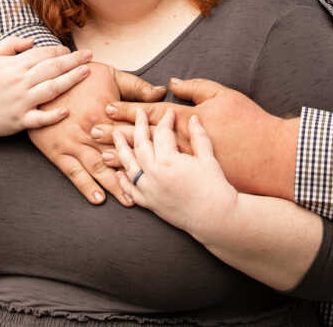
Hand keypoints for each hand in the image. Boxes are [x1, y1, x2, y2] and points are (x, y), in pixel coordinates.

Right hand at [0, 35, 91, 135]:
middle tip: (91, 56)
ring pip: (51, 89)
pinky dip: (53, 115)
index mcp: (13, 65)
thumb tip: (32, 40)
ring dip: (71, 80)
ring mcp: (20, 102)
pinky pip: (40, 119)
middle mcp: (19, 82)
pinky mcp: (19, 121)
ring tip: (86, 73)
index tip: (71, 50)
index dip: (59, 50)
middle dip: (73, 61)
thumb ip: (11, 44)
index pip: (42, 54)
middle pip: (52, 68)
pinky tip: (67, 110)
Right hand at [28, 62, 165, 205]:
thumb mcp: (110, 75)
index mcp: (106, 112)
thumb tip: (162, 93)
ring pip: (98, 168)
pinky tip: (98, 199)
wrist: (41, 79)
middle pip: (117, 155)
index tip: (166, 163)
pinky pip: (74, 172)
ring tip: (130, 200)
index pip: (132, 135)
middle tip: (153, 190)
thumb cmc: (79, 76)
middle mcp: (91, 131)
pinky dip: (86, 186)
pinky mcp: (58, 151)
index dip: (149, 149)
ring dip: (114, 186)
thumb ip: (136, 86)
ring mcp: (74, 143)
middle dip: (135, 173)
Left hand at [97, 77, 298, 198]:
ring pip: (142, 168)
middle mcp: (178, 154)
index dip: (127, 111)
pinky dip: (135, 184)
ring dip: (120, 159)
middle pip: (139, 143)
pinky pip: (154, 191)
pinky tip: (123, 180)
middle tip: (93, 129)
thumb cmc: (249, 126)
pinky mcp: (188, 191)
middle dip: (115, 134)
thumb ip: (196, 88)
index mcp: (186, 127)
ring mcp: (181, 177)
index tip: (107, 105)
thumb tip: (172, 82)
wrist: (269, 165)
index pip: (149, 118)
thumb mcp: (223, 97)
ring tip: (99, 154)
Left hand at [114, 109, 236, 238]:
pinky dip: (124, 181)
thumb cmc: (215, 187)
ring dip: (121, 149)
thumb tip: (194, 118)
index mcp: (169, 161)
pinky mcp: (150, 204)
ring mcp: (150, 190)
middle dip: (139, 126)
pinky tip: (120, 172)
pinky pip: (131, 191)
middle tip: (138, 113)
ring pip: (130, 166)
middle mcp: (154, 175)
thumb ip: (199, 135)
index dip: (166, 120)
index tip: (169, 113)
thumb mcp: (208, 157)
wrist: (215, 218)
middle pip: (141, 145)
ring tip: (116, 136)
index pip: (162, 133)